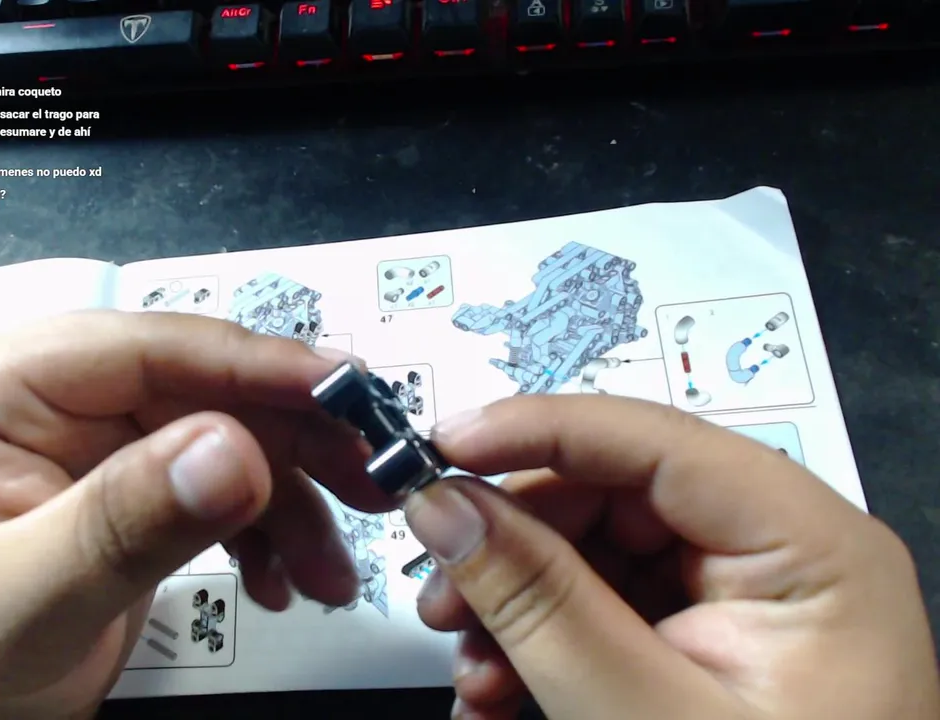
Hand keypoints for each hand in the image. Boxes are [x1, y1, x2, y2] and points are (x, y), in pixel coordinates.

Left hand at [0, 311, 384, 718]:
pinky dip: (263, 533)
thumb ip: (124, 522)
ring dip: (292, 503)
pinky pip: (215, 490)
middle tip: (378, 489)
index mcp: (8, 383)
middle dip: (297, 444)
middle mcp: (58, 397)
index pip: (156, 346)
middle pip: (208, 389)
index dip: (262, 366)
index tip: (351, 396)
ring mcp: (95, 445)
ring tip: (333, 576)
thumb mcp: (24, 598)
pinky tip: (287, 583)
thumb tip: (236, 447)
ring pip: (228, 440)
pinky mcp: (123, 495)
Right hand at [407, 395, 939, 719]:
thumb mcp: (636, 715)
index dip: (536, 429)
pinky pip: (607, 607)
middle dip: (511, 546)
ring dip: (514, 607)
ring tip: (472, 676)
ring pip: (595, 553)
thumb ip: (537, 601)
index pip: (654, 439)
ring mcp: (745, 596)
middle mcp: (781, 549)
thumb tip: (441, 504)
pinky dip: (542, 643)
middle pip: (612, 495)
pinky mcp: (712, 638)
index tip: (438, 449)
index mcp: (809, 544)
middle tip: (440, 602)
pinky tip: (497, 693)